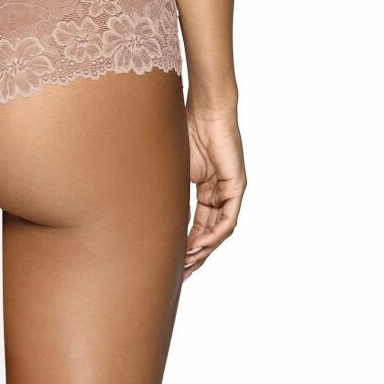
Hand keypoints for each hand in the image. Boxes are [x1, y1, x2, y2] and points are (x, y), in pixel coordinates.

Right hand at [182, 102, 245, 279]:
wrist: (203, 110)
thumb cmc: (184, 131)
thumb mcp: (172, 171)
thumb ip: (168, 193)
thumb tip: (147, 215)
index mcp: (205, 189)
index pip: (198, 225)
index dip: (185, 245)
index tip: (172, 263)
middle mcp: (219, 193)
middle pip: (210, 233)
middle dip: (195, 256)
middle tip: (180, 274)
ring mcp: (229, 191)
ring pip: (219, 231)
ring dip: (203, 250)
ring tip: (186, 263)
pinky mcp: (236, 186)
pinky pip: (228, 219)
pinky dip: (214, 234)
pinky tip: (199, 246)